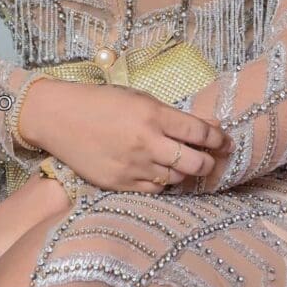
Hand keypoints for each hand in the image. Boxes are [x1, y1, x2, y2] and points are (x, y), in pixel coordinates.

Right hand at [19, 79, 232, 192]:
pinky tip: (163, 172)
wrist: (60, 117)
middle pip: (194, 162)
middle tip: (213, 159)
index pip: (198, 132)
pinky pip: (154, 189)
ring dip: (187, 172)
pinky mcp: (120, 183)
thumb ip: (171, 114)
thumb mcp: (139, 97)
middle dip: (209, 162)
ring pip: (176, 178)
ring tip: (187, 164)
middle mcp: (147, 142)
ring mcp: (134, 166)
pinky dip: (164, 182)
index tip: (225, 141)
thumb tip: (206, 126)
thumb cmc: (102, 102)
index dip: (218, 138)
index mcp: (153, 114)